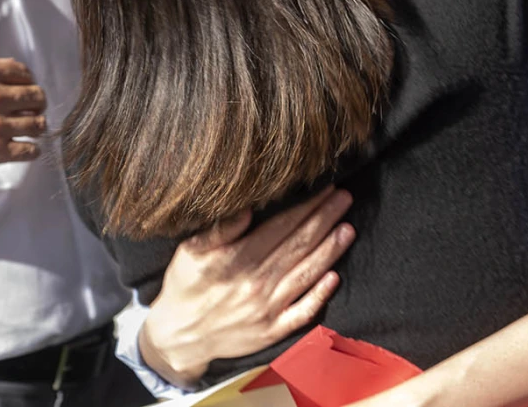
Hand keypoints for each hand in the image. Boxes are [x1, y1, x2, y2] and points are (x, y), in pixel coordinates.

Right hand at [0, 56, 46, 172]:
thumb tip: (13, 66)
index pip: (26, 73)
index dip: (28, 82)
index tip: (25, 91)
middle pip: (38, 97)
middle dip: (36, 104)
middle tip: (30, 111)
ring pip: (39, 124)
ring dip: (36, 127)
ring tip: (27, 130)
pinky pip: (30, 150)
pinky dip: (31, 150)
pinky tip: (23, 147)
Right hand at [139, 186, 355, 387]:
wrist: (178, 338)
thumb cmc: (184, 287)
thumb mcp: (189, 253)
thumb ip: (219, 230)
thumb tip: (247, 209)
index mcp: (238, 259)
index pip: (281, 226)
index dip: (306, 206)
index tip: (324, 189)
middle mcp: (257, 282)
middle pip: (299, 245)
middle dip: (325, 219)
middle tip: (346, 199)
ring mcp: (267, 309)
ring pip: (306, 274)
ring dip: (330, 251)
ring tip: (349, 229)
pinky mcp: (272, 330)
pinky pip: (302, 313)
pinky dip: (320, 295)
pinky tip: (335, 278)